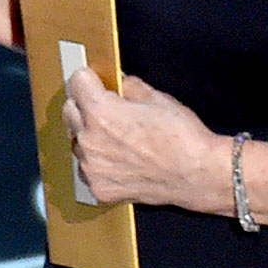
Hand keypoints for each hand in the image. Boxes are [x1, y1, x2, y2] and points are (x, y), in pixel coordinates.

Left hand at [62, 70, 224, 212]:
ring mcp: (92, 167)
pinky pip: (87, 169)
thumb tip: (117, 83)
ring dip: (89, 136)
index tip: (94, 82)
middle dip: (84, 106)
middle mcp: (90, 140)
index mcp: (101, 112)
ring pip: (76, 142)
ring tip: (118, 139)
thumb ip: (127, 86)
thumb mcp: (156, 97)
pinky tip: (119, 160)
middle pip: (69, 111)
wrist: (199, 175)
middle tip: (106, 108)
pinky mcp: (99, 188)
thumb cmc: (183, 138)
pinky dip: (98, 163)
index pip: (76, 82)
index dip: (89, 79)